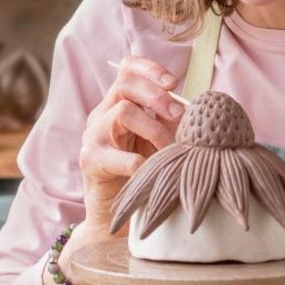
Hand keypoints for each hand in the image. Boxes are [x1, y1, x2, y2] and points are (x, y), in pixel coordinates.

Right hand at [79, 55, 183, 234]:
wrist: (117, 215)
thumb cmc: (143, 174)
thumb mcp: (159, 141)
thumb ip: (170, 121)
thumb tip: (195, 107)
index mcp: (118, 103)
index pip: (127, 69)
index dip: (149, 69)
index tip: (173, 82)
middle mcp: (102, 114)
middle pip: (124, 85)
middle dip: (157, 96)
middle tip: (179, 115)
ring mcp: (93, 136)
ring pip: (122, 112)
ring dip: (153, 128)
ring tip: (168, 149)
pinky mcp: (90, 161)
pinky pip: (111, 154)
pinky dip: (132, 161)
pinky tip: (146, 168)